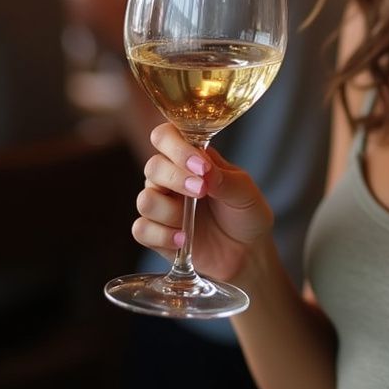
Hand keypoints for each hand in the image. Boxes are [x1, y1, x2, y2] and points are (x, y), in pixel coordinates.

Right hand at [133, 123, 273, 283]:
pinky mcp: (156, 234)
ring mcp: (162, 206)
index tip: (200, 166)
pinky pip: (140, 229)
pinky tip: (183, 239)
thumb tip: (204, 169)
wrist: (248, 252)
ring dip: (169, 210)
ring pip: (145, 199)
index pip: (166, 136)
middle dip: (176, 179)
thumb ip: (225, 179)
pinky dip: (161, 235)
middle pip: (153, 167)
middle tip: (202, 191)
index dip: (176, 147)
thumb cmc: (247, 214)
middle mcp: (171, 178)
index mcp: (192, 158)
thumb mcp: (245, 193)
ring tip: (192, 222)